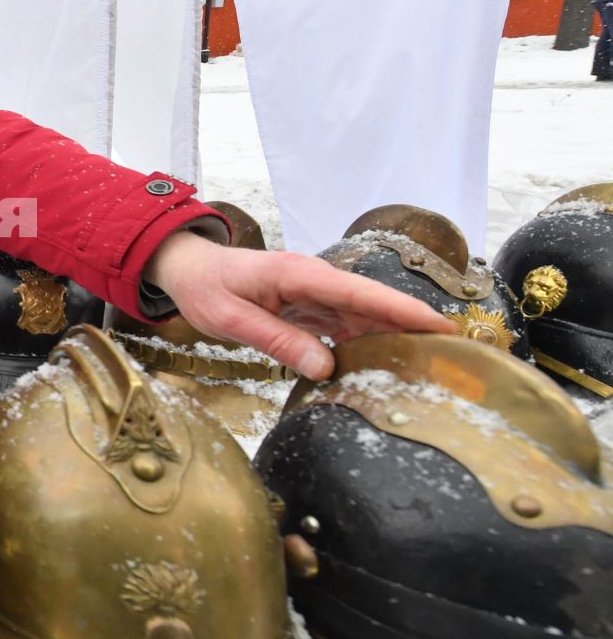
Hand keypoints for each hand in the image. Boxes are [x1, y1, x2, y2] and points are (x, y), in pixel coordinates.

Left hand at [142, 231, 457, 380]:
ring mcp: (315, 293)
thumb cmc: (206, 289)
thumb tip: (325, 368)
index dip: (402, 310)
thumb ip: (276, 340)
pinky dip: (364, 343)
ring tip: (425, 368)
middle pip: (372, 306)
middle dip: (411, 328)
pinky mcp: (311, 306)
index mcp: (299, 275)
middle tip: (450, 358)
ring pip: (363, 317)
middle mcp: (315, 280)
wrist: (189, 270)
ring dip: (391, 339)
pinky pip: (345, 325)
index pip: (360, 294)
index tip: (440, 325)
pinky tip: (381, 366)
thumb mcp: (230, 319)